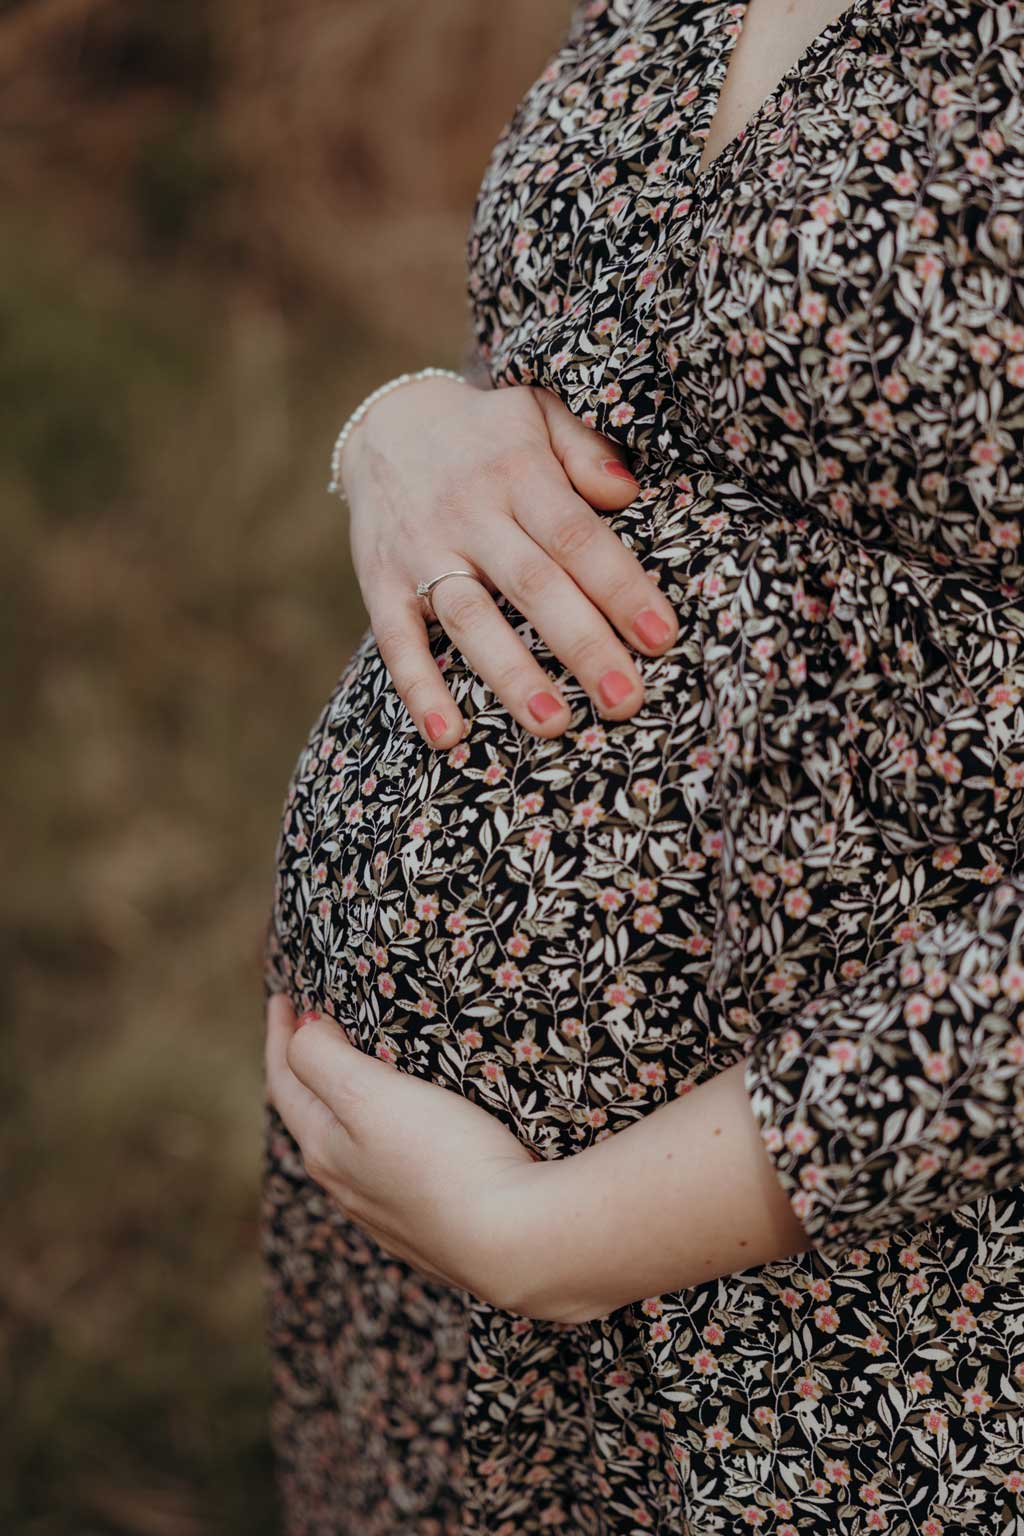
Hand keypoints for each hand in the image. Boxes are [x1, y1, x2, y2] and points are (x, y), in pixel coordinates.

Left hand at [264, 995, 549, 1310]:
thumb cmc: (444, 1157)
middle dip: (305, 1072)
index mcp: (325, 1149)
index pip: (286, 1082)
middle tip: (308, 1032)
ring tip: (349, 1081)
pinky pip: (385, 1175)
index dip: (280, 1035)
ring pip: (346, 1151)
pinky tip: (396, 1143)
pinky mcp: (429, 1228)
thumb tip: (303, 1033)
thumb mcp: (370, 1094)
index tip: (282, 998)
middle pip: (310, 1118)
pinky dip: (376, 1142)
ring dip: (340, 1108)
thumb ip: (323, 1058)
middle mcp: (347, 1186)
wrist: (514, 1241)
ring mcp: (387, 1214)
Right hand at [341, 377, 678, 748]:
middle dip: (581, 646)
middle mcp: (469, 513)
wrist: (383, 424)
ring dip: (510, 675)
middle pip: (532, 585)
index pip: (577, 536)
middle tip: (624, 699)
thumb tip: (626, 491)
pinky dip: (419, 688)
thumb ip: (584, 447)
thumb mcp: (537, 413)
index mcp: (518, 472)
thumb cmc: (486, 435)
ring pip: (469, 618)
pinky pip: (397, 640)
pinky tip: (447, 735)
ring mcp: (420, 550)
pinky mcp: (380, 582)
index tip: (661, 636)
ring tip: (553, 725)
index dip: (619, 588)